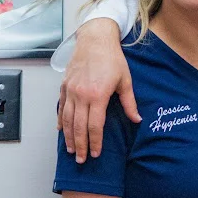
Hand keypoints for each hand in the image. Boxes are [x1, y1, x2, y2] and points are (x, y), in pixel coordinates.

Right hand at [59, 19, 140, 161]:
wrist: (95, 39)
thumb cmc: (112, 58)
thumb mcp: (125, 80)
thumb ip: (129, 103)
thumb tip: (137, 120)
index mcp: (98, 95)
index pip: (95, 125)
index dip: (95, 142)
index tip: (96, 153)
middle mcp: (81, 95)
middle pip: (79, 126)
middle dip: (80, 145)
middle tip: (81, 159)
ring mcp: (71, 90)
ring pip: (67, 119)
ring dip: (68, 137)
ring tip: (71, 150)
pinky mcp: (64, 85)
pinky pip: (61, 107)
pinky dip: (60, 120)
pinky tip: (61, 131)